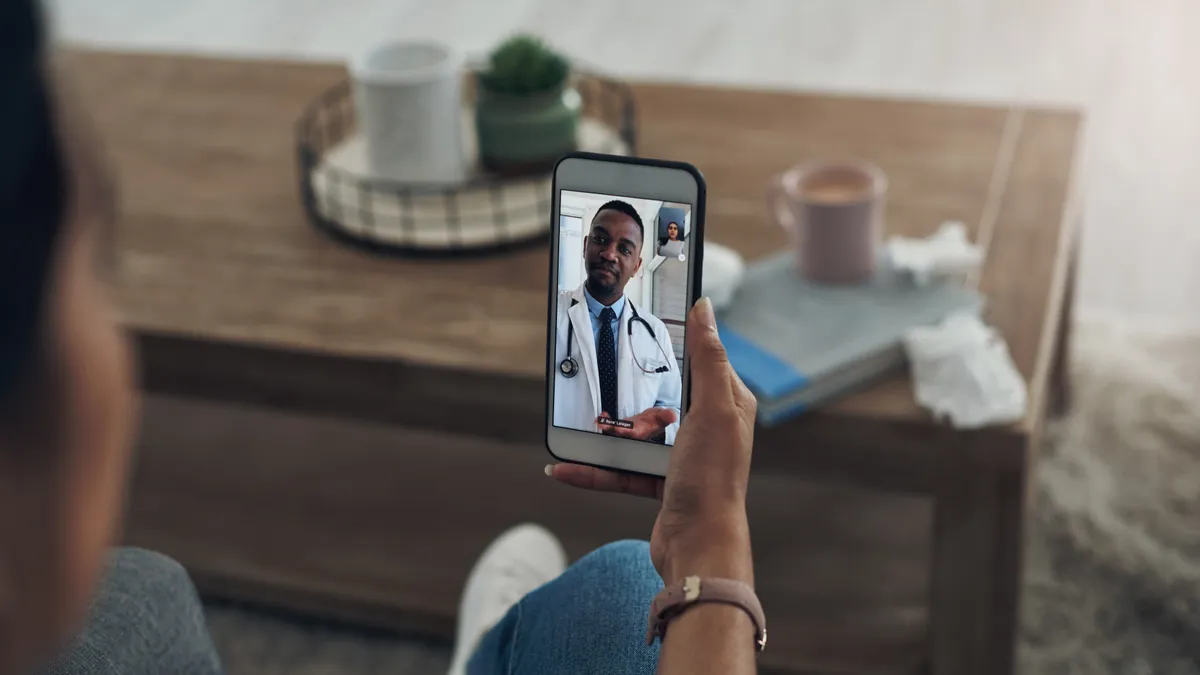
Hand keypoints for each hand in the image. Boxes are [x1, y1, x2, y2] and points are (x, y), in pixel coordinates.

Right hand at [549, 297, 756, 584]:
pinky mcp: (660, 483)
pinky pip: (621, 468)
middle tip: (600, 371)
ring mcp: (682, 457)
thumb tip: (704, 310)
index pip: (701, 360)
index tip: (644, 321)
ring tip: (574, 421)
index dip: (676, 340)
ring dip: (604, 431)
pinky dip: (593, 467)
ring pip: (636, 432)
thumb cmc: (712, 478)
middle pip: (661, 394)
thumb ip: (707, 359)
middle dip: (629, 387)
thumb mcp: (712, 409)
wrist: (698, 545)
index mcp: (726, 404)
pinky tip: (564, 465)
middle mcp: (707, 428)